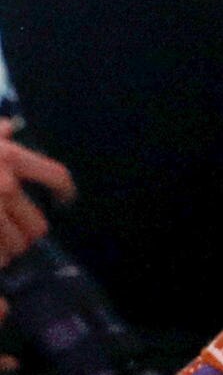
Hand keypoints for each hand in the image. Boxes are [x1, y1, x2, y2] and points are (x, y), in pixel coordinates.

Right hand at [0, 125, 71, 258]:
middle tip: (18, 229)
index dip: (65, 190)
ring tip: (2, 243)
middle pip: (38, 225)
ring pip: (17, 244)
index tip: (65, 198)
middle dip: (29, 231)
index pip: (57, 176)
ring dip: (11, 247)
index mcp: (8, 158)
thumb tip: (9, 127)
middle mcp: (3, 186)